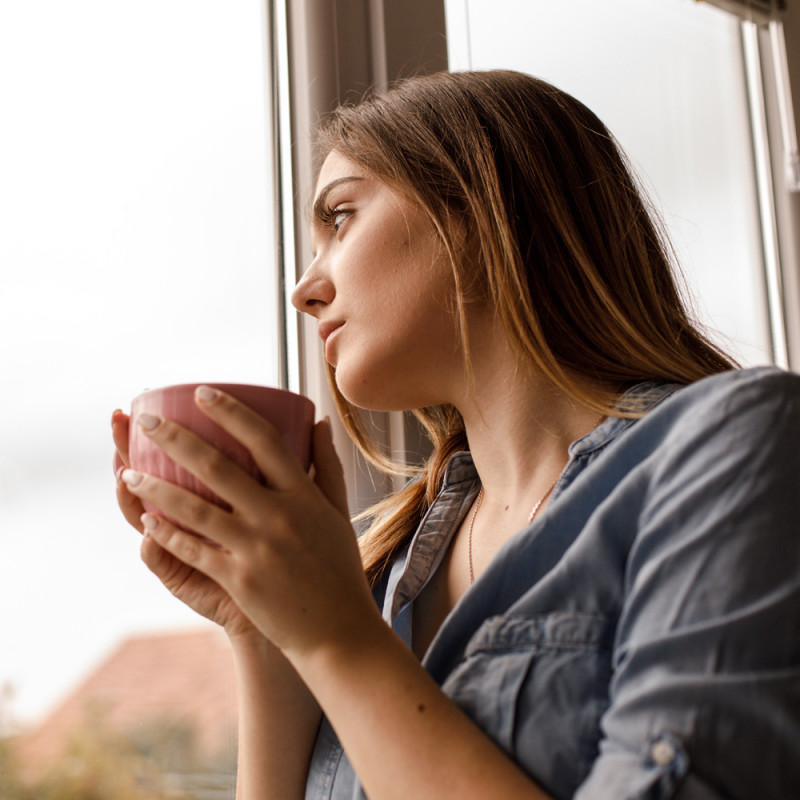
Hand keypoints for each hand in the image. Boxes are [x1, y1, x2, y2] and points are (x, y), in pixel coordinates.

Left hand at [119, 387, 377, 657]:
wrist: (338, 632)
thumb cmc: (339, 569)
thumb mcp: (339, 512)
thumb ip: (326, 465)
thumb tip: (318, 422)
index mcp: (304, 495)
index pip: (266, 440)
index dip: (232, 412)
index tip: (203, 392)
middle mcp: (278, 516)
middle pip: (217, 466)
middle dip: (174, 438)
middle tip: (145, 419)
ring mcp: (256, 548)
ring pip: (194, 509)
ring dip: (155, 487)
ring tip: (128, 472)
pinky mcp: (239, 579)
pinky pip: (194, 550)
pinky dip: (167, 533)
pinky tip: (146, 520)